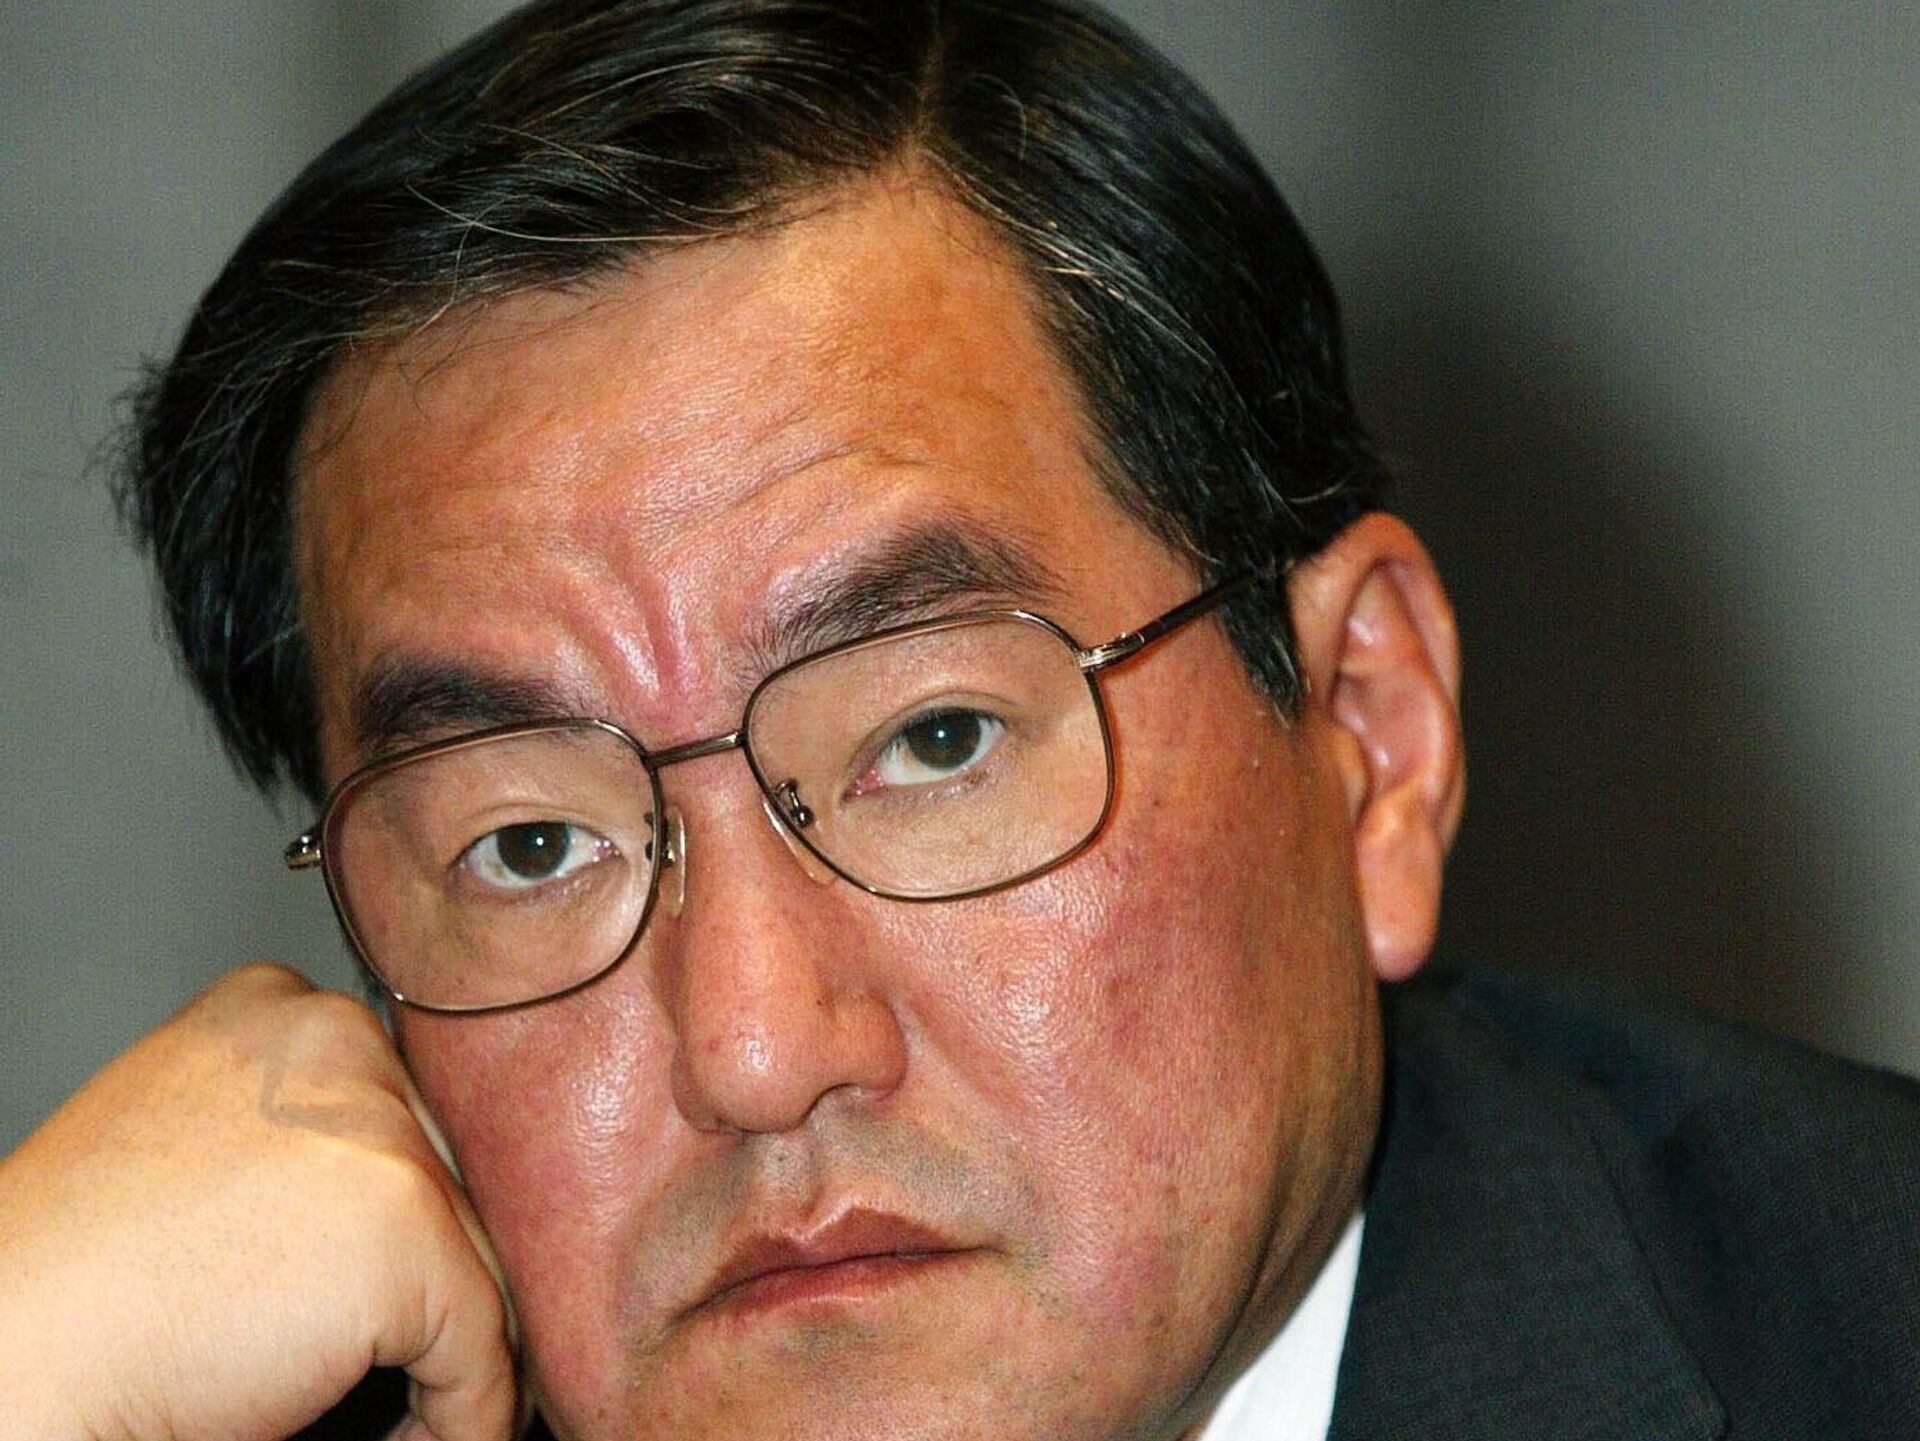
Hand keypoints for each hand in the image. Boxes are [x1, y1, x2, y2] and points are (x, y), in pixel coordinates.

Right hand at [0, 964, 517, 1440]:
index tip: (386, 1274)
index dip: (400, 1203)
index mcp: (275, 1012)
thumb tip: (392, 1194)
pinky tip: (424, 1435)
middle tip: (402, 1344)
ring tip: (403, 1394)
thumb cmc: (78, 1278)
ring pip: (476, 1251)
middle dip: (431, 1266)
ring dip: (447, 1336)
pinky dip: (468, 1410)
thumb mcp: (197, 1146)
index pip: (399, 1107)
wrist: (13, 1360)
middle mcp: (336, 1045)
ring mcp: (377, 1136)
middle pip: (444, 1173)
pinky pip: (488, 1343)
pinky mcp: (404, 1236)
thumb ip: (297, 1135)